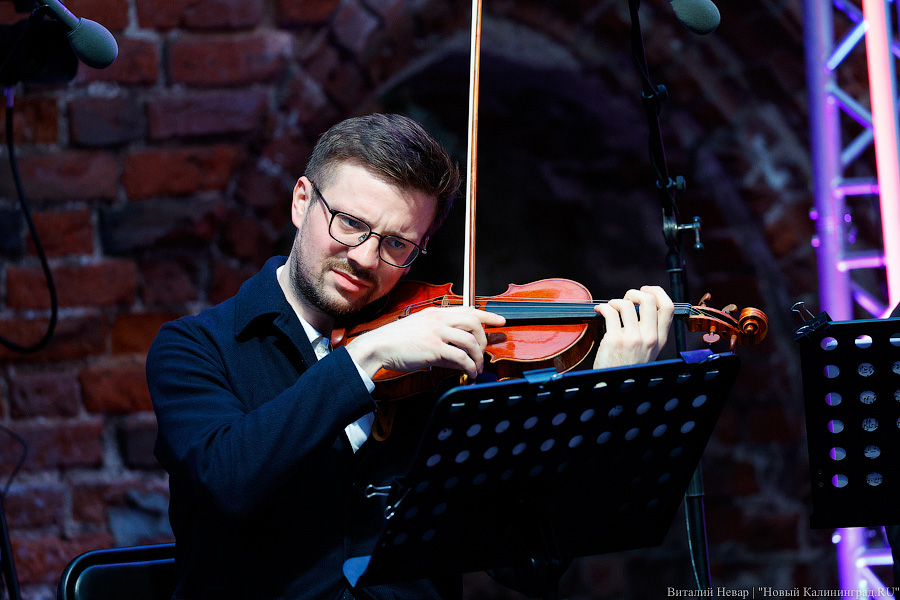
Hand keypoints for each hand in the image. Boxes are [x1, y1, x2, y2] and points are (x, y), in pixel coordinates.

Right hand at [345, 307, 505, 379]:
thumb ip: (443, 338)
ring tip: (477, 367)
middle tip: (484, 352)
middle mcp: (438, 319)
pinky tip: (469, 373)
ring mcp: (436, 333)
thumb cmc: (397, 341)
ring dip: (478, 357)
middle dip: (484, 339)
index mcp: (435, 313)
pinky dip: (469, 367)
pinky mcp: (434, 348)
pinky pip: (461, 357)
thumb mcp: (422, 332)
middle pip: (473, 323)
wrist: (378, 347)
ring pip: (470, 341)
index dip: (487, 315)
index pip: (468, 309)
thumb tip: (461, 352)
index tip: (500, 321)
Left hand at [592, 286, 673, 368]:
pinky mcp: (615, 340)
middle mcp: (649, 338)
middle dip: (634, 293)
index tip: (645, 290)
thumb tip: (641, 305)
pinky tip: (599, 311)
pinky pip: (610, 312)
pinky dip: (602, 307)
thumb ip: (649, 332)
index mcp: (660, 340)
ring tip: (610, 308)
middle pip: (649, 300)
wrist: (613, 387)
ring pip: (627, 304)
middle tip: (625, 299)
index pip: (668, 308)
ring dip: (615, 301)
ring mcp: (632, 339)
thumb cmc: (627, 367)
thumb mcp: (647, 351)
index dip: (657, 293)